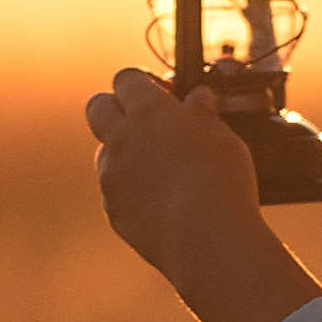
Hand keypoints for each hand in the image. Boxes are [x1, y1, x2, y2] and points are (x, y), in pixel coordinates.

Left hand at [86, 67, 258, 269]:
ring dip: (123, 150)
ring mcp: (111, 175)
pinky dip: (128, 186)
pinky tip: (159, 199)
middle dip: (116, 106)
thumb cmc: (221, 184)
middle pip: (98, 107)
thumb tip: (198, 97)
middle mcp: (121, 138)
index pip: (126, 79)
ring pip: (104, 150)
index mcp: (149, 111)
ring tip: (160, 167)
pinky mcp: (111, 208)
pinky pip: (112, 187)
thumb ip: (204, 115)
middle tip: (146, 121)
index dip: (143, 83)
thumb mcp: (224, 140)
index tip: (164, 95)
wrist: (205, 242)